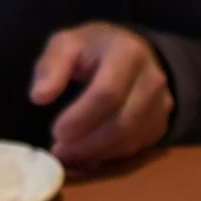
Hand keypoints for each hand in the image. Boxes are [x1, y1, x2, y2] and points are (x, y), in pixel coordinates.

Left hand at [30, 23, 173, 166]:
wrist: (137, 54)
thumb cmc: (96, 49)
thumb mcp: (68, 44)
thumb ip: (51, 66)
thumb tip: (39, 97)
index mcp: (128, 53)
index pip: (107, 93)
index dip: (81, 117)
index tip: (57, 132)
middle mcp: (152, 81)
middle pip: (122, 124)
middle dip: (89, 144)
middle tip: (61, 152)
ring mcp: (161, 106)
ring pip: (130, 141)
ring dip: (97, 154)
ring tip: (70, 156)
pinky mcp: (161, 125)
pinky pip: (135, 148)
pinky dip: (109, 156)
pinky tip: (88, 154)